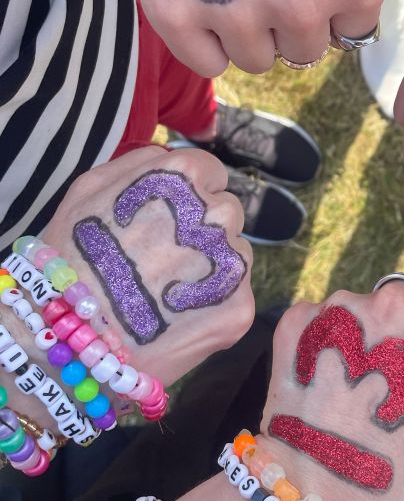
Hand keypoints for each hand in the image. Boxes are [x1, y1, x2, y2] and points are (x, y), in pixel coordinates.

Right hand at [6, 146, 253, 393]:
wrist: (68, 341)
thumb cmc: (71, 259)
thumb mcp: (90, 188)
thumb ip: (143, 163)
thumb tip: (174, 159)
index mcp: (183, 177)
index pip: (212, 174)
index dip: (187, 197)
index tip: (166, 221)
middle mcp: (216, 214)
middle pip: (225, 213)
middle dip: (199, 232)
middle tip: (159, 260)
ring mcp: (232, 263)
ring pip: (234, 255)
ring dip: (210, 267)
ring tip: (163, 290)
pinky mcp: (239, 308)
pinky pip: (235, 295)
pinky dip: (212, 304)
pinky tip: (176, 315)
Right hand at [108, 0, 385, 76]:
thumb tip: (334, 33)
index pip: (350, 32)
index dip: (325, 6)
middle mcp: (303, 6)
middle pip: (301, 52)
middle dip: (282, 21)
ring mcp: (239, 14)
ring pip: (254, 60)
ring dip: (240, 30)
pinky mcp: (178, 17)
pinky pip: (207, 63)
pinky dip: (200, 38)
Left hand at [259, 258, 403, 500]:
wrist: (324, 490)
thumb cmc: (402, 455)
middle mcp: (391, 302)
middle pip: (398, 291)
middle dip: (393, 323)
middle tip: (385, 377)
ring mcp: (340, 308)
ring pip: (355, 306)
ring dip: (355, 333)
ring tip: (349, 387)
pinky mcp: (298, 319)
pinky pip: (316, 318)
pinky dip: (318, 341)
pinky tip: (321, 382)